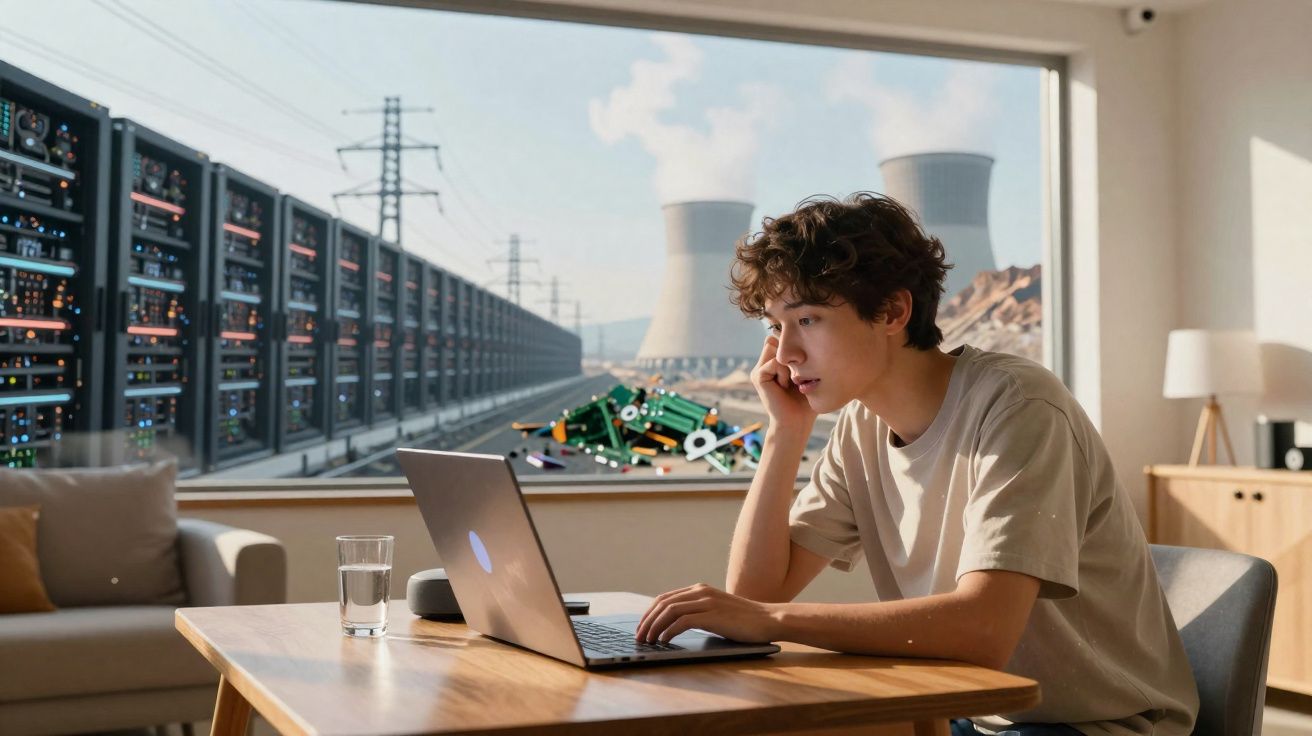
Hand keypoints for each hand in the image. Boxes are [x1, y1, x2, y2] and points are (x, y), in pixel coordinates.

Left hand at [635, 583, 781, 643]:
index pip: (665, 598)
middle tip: (638, 636)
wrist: (768, 620)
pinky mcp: (712, 615)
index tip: (641, 627)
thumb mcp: (717, 612)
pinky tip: (663, 641)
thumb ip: (699, 612)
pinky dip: (669, 631)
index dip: (649, 612)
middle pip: (663, 603)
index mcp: (700, 589)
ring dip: (654, 626)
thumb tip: (675, 626)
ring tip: (647, 641)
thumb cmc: (744, 621)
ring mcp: (707, 602)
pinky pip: (682, 621)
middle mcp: (701, 591)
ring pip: (669, 611)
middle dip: (647, 620)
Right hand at [751, 336, 817, 429]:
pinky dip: (784, 373)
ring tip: (790, 381)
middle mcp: (764, 364)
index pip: (780, 339)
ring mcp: (759, 370)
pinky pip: (774, 362)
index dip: (793, 347)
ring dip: (788, 363)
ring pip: (775, 348)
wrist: (796, 422)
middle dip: (790, 354)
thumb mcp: (806, 373)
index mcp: (774, 362)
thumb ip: (800, 355)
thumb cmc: (806, 400)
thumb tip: (802, 335)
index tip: (803, 365)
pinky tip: (784, 387)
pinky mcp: (758, 376)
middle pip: (776, 340)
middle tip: (795, 375)